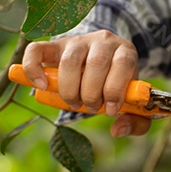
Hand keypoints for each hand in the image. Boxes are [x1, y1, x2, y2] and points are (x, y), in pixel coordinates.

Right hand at [21, 31, 150, 136]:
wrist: (103, 62)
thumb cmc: (118, 86)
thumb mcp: (133, 101)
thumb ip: (136, 120)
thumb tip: (117, 130)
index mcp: (125, 51)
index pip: (122, 63)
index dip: (115, 89)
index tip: (110, 110)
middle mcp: (102, 41)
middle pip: (96, 64)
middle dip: (92, 94)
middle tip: (91, 107)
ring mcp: (77, 41)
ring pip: (69, 61)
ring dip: (70, 90)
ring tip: (75, 103)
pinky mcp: (55, 46)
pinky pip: (37, 50)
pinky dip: (34, 68)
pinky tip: (41, 86)